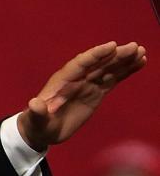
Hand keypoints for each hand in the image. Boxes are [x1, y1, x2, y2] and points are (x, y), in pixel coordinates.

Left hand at [18, 41, 147, 151]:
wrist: (42, 129)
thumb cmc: (36, 123)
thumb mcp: (35, 120)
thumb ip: (36, 112)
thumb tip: (34, 103)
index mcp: (62, 81)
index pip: (80, 63)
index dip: (96, 54)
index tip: (112, 45)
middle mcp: (77, 78)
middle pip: (98, 63)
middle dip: (116, 55)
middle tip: (135, 47)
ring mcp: (87, 84)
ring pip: (108, 69)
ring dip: (124, 60)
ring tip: (142, 52)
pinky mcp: (96, 92)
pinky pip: (113, 79)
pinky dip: (126, 71)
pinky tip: (140, 63)